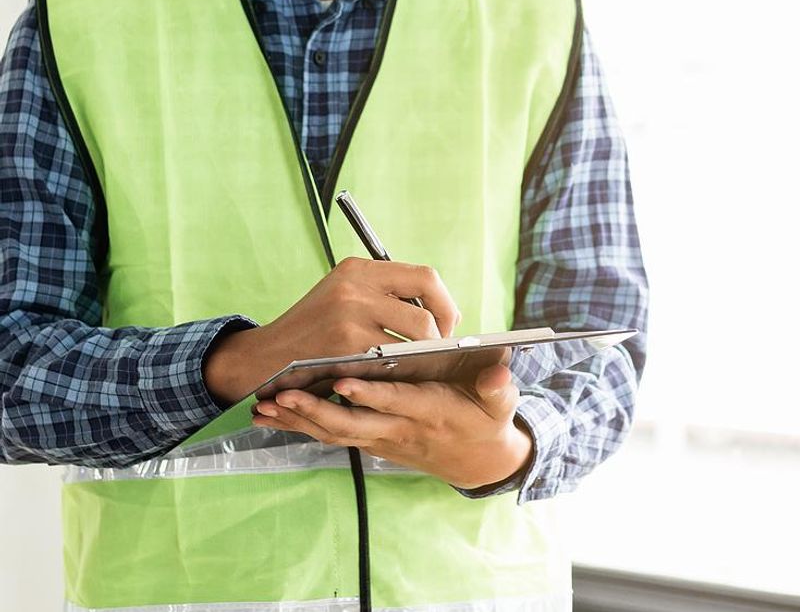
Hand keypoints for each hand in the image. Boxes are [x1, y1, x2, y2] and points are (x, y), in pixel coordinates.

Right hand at [204, 257, 461, 404]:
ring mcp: (350, 316)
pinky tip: (395, 377)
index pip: (425, 277)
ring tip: (418, 364)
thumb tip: (439, 309)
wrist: (266, 356)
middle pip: (427, 310)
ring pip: (416, 337)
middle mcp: (355, 286)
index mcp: (359, 269)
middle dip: (442, 335)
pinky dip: (401, 370)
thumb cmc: (314, 330)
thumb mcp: (343, 295)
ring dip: (424, 355)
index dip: (445, 303)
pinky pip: (394, 361)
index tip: (447, 324)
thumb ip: (384, 294)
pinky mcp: (346, 347)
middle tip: (438, 350)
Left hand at [251, 363, 532, 489]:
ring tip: (264, 407)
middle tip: (282, 396)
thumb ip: (499, 387)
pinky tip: (271, 416)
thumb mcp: (500, 405)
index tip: (343, 380)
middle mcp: (400, 429)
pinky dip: (300, 426)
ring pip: (335, 432)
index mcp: (430, 412)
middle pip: (352, 424)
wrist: (478, 462)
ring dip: (299, 421)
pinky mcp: (371, 440)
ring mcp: (382, 438)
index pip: (397, 402)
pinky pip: (331, 434)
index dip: (371, 394)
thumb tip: (500, 372)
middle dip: (315, 412)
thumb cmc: (487, 422)